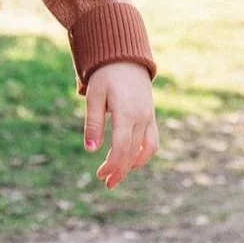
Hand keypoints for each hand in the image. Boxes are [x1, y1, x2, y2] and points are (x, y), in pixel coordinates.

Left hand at [83, 61, 158, 189]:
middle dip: (120, 170)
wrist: (125, 59)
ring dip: (132, 166)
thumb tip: (91, 150)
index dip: (112, 165)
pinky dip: (144, 155)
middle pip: (133, 152)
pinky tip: (132, 163)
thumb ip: (93, 123)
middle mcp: (141, 117)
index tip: (100, 175)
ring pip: (145, 150)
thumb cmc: (106, 76)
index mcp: (126, 112)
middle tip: (106, 183)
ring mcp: (149, 118)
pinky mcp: (151, 117)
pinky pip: (152, 141)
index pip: (121, 147)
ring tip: (118, 177)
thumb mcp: (94, 96)